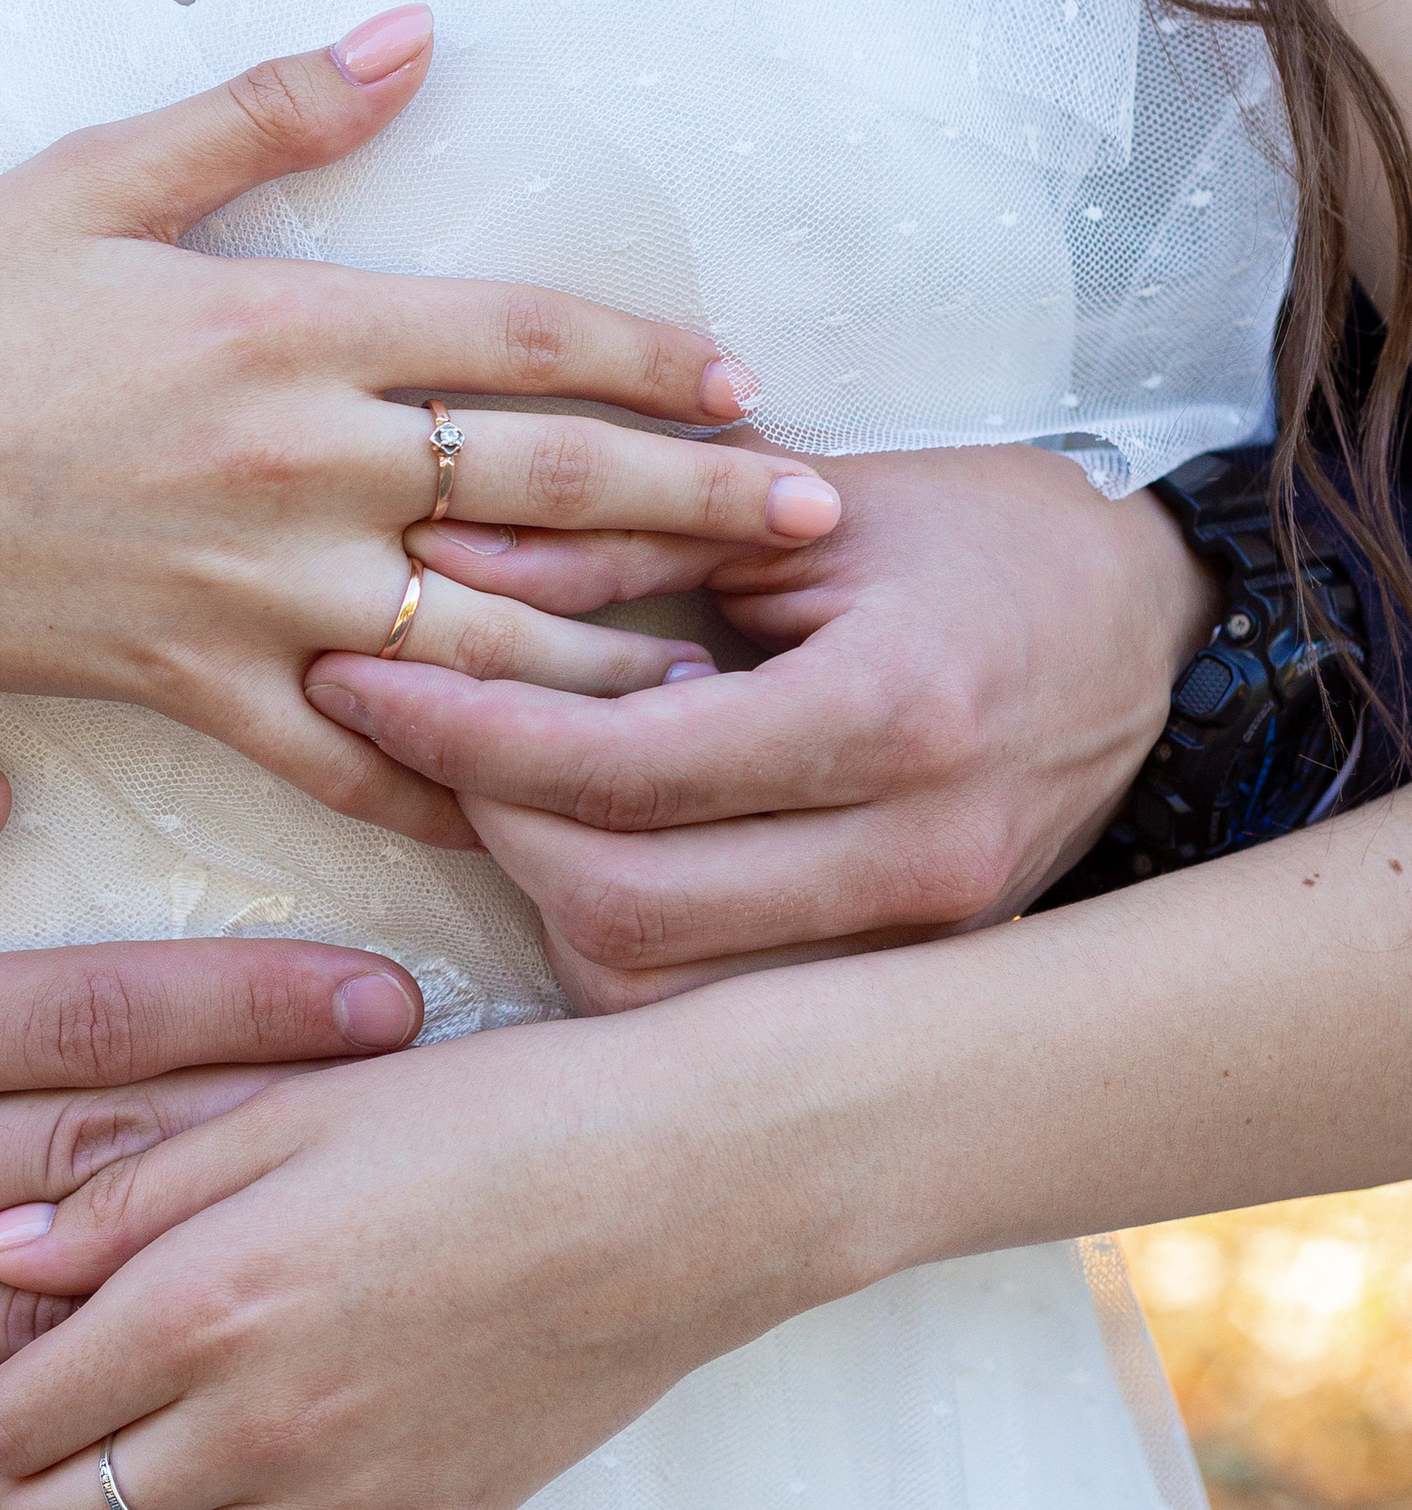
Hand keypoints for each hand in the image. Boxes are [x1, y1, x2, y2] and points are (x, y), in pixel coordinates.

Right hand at [0, 6, 838, 844]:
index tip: (745, 383)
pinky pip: (350, 752)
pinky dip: (447, 784)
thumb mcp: (81, 181)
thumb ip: (265, 112)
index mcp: (278, 325)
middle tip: (817, 526)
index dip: (651, 359)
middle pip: (544, 487)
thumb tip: (416, 30)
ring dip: (618, 655)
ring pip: (481, 634)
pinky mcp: (187, 686)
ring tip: (726, 677)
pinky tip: (530, 809)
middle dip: (696, 505)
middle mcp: (289, 463)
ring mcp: (246, 590)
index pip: (518, 336)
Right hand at [0, 720, 425, 1509]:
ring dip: (190, 1311)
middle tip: (420, 1130)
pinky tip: (160, 1497)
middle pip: (100, 1173)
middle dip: (272, 1145)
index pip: (82, 1022)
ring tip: (332, 1291)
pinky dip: (44, 1500)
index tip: (379, 1001)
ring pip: (41, 1327)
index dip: (248, 1006)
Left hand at [0, 989, 867, 1509]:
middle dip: (12, 1476)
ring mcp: (348, 1501)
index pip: (6, 1419)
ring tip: (140, 1441)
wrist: (679, 1185)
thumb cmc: (484, 1120)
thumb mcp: (287, 1114)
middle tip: (31, 1406)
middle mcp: (262, 1430)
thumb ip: (125, 1193)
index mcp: (207, 1307)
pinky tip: (258, 1469)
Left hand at [301, 443, 1217, 1005]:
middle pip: (617, 912)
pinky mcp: (903, 982)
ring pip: (654, 994)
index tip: (355, 675)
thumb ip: (615, 533)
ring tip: (502, 783)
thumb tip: (430, 546)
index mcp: (892, 716)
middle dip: (484, 823)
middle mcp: (911, 857)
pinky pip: (712, 1009)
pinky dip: (621, 945)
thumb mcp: (805, 500)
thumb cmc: (983, 537)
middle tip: (414, 730)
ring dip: (543, 897)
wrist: (1154, 628)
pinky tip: (592, 846)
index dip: (462, 730)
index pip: (619, 768)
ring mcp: (916, 944)